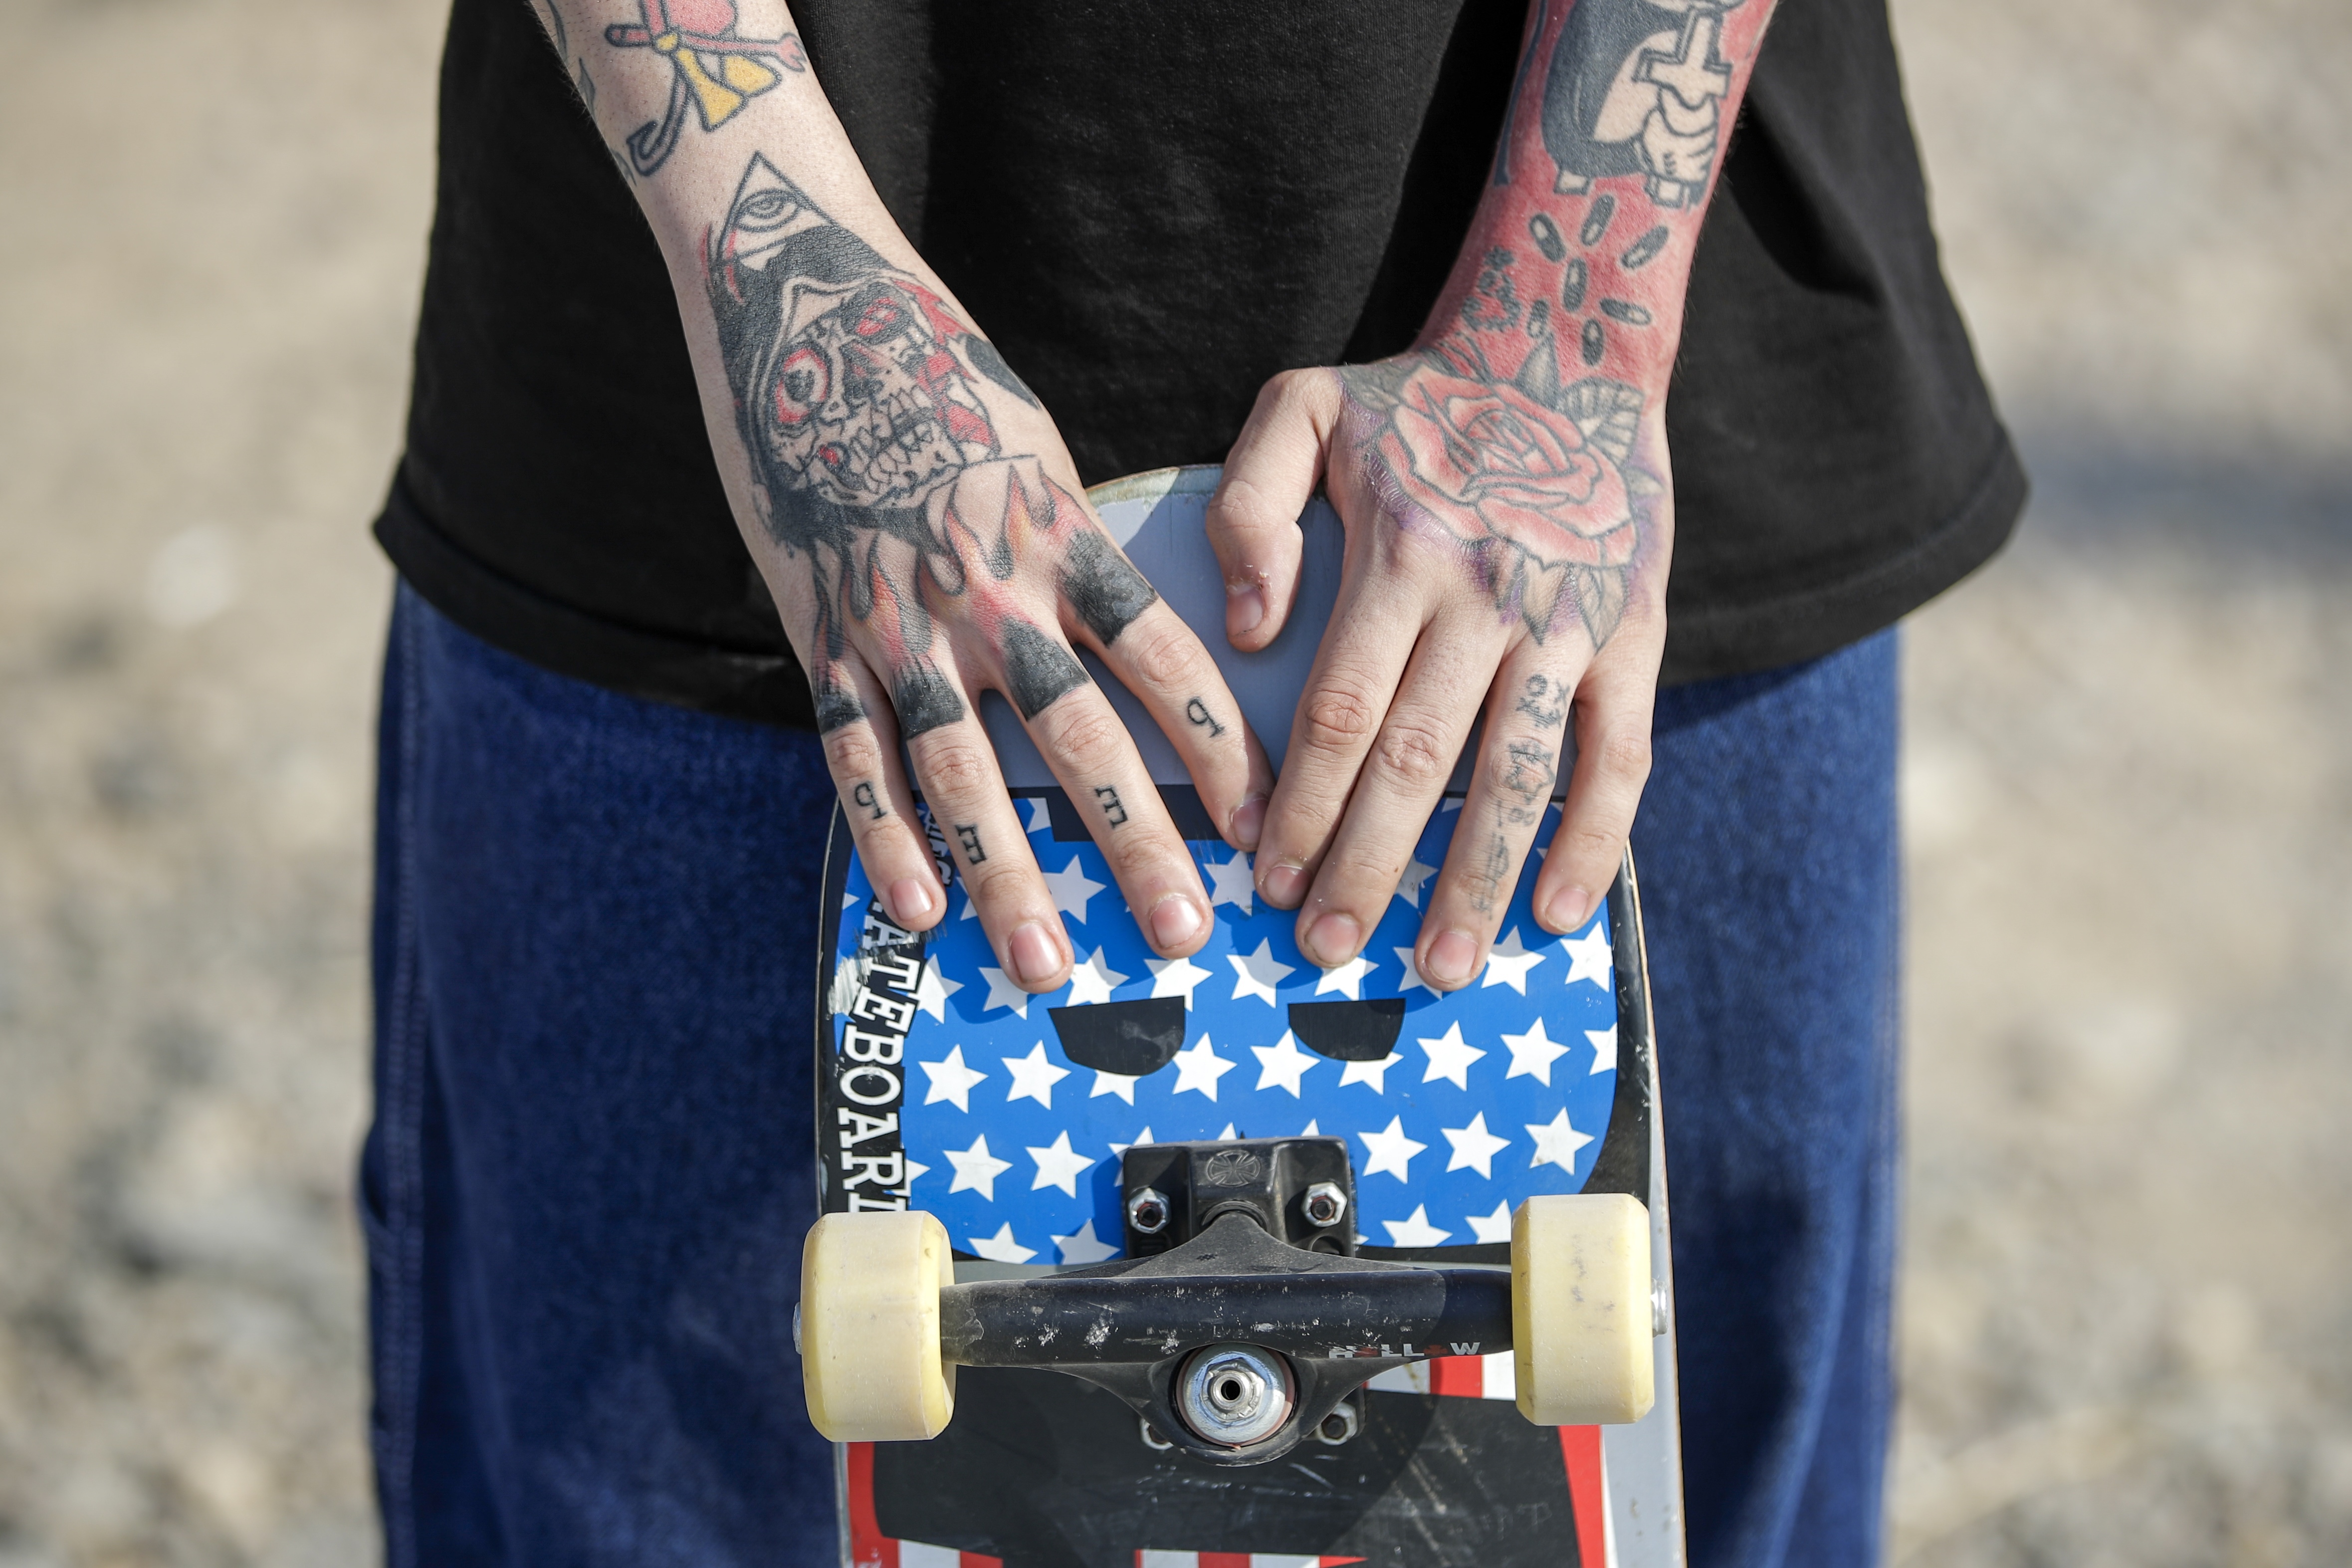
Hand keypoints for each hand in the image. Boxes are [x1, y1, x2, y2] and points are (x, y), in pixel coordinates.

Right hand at [701, 158, 1270, 989]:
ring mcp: (899, 621)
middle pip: (1078, 737)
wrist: (805, 308)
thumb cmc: (941, 378)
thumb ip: (1078, 547)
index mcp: (1061, 533)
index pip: (1162, 660)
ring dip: (1006, 876)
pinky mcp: (821, 637)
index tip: (1267, 825)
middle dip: (1135, 842)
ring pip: (962, 772)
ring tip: (1045, 963)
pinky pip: (856, 757)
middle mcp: (988, 588)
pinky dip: (885, 838)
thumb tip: (1130, 635)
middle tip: (1184, 933)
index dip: (1220, 749)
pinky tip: (915, 911)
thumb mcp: (1038, 450)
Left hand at [1205, 334, 1668, 989]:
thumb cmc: (1415, 403)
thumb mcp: (1304, 408)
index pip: (1343, 711)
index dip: (1304, 807)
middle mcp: (1489, 597)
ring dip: (1478, 882)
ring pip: (1520, 776)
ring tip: (1438, 969)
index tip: (1266, 882)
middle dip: (1368, 869)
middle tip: (1325, 952)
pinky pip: (1618, 757)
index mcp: (1403, 554)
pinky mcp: (1635, 636)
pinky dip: (1594, 842)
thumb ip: (1251, 505)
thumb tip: (1247, 629)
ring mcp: (1571, 623)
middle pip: (1420, 761)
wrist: (1566, 353)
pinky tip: (1558, 916)